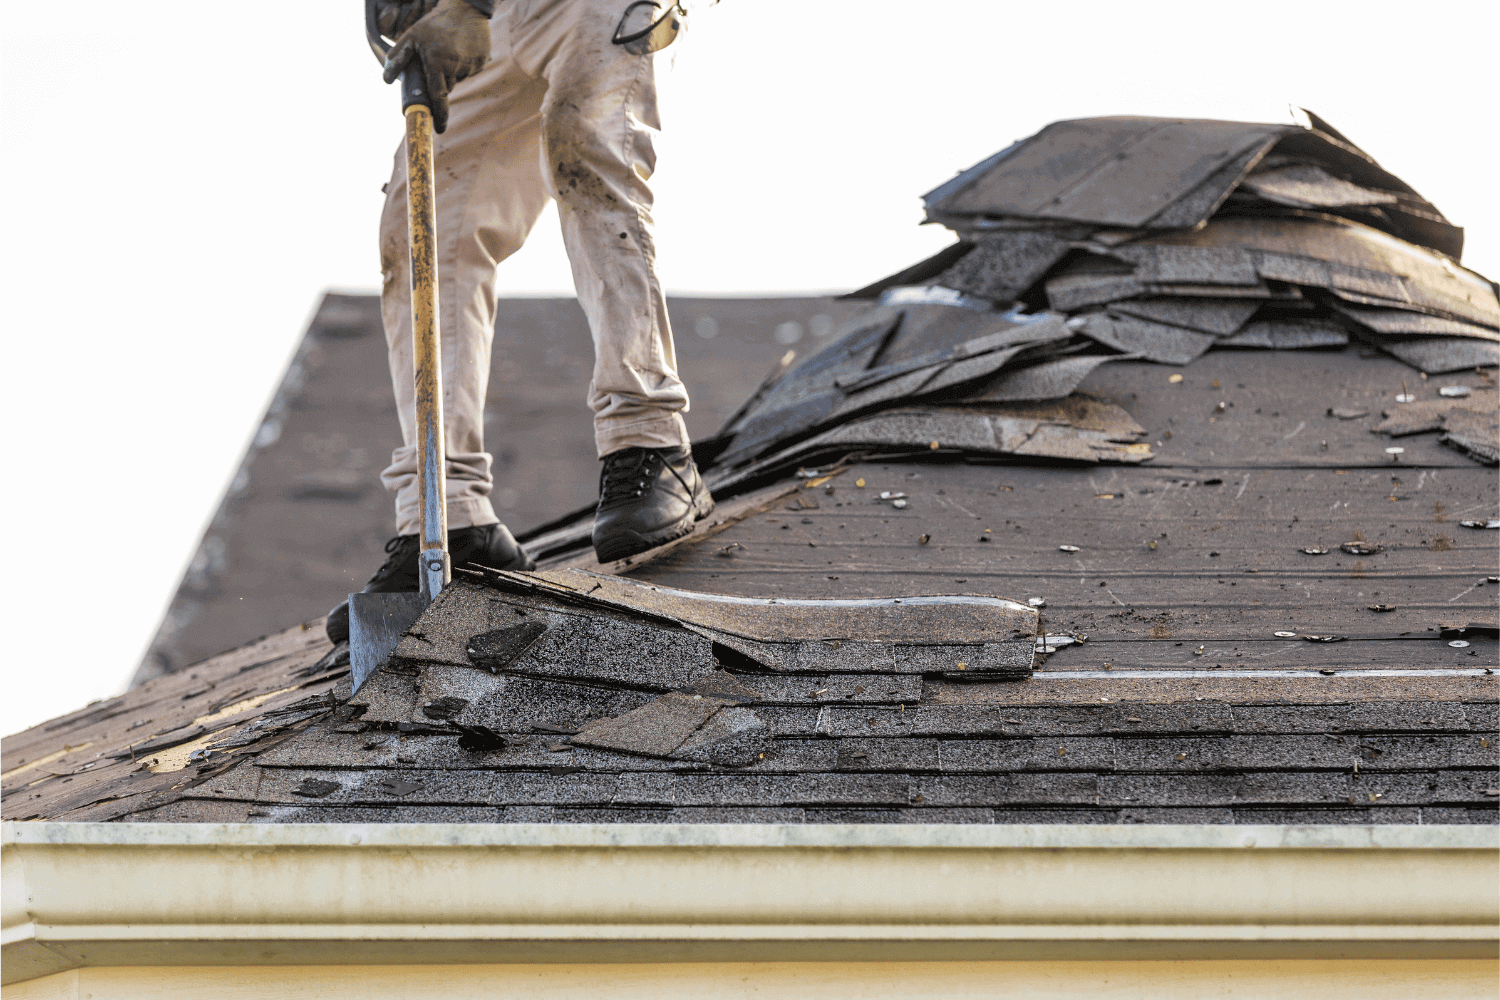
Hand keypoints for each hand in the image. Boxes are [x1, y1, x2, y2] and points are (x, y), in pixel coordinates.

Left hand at [383, 0, 490, 132]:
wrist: (465, 9)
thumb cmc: (435, 23)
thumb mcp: (412, 36)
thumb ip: (399, 58)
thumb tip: (387, 79)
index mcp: (436, 63)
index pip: (437, 96)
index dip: (438, 115)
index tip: (439, 129)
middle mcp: (455, 67)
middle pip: (446, 87)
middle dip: (440, 80)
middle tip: (437, 60)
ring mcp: (470, 66)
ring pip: (457, 79)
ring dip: (451, 71)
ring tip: (449, 50)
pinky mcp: (481, 62)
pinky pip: (469, 72)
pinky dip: (463, 65)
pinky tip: (460, 49)